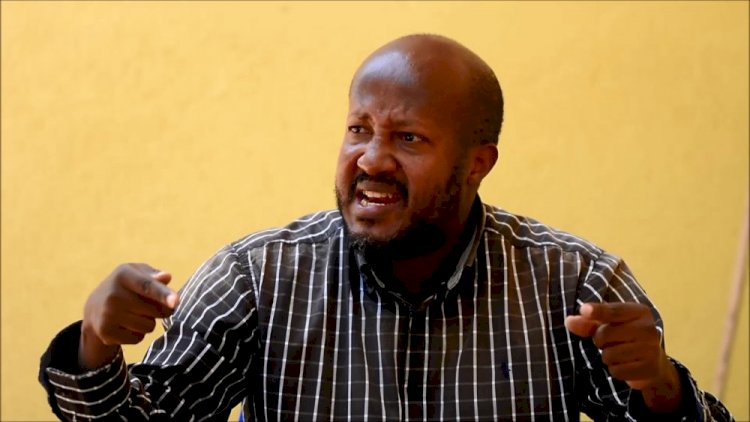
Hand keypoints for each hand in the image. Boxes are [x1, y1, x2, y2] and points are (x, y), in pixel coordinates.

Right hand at [79, 263, 179, 369]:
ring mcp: (108, 314)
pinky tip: (127, 324)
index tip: (176, 302)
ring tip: (135, 313)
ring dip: (149, 322)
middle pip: (155, 310)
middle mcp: (113, 294)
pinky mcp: (106, 332)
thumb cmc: (126, 286)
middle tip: (149, 304)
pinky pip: (138, 338)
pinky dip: (138, 333)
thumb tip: (166, 277)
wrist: (94, 307)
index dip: (163, 294)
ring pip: (149, 326)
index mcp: (124, 275)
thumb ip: (154, 275)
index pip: (147, 286)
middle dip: (160, 310)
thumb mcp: (138, 274)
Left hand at [565, 302, 681, 412]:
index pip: (614, 311)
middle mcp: (648, 328)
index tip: (584, 310)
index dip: (597, 311)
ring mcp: (651, 349)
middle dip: (600, 341)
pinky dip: (616, 370)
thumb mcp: (609, 324)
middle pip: (604, 334)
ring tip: (620, 353)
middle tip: (612, 341)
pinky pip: (617, 371)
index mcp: (639, 311)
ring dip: (608, 357)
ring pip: (608, 355)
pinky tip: (626, 365)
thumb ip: (588, 322)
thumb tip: (569, 321)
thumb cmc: (626, 336)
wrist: (654, 362)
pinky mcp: (649, 368)